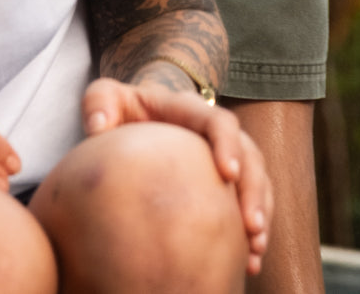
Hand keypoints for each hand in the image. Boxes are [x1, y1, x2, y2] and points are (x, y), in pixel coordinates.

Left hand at [82, 78, 272, 275]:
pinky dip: (253, 231)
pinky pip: (250, 203)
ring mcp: (225, 155)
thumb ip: (99, 103)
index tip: (227, 174)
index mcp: (189, 109)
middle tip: (251, 226)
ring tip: (255, 248)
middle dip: (254, 190)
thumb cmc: (121, 110)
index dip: (227, 144)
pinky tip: (249, 262)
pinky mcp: (227, 182)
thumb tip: (98, 128)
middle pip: (249, 155)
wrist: (138, 119)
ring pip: (258, 180)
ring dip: (261, 212)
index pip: (218, 121)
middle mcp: (215, 131)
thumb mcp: (106, 98)